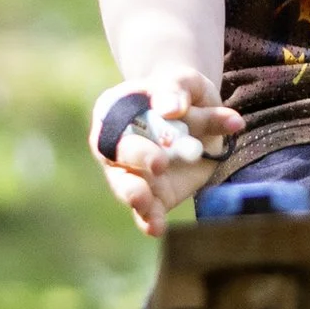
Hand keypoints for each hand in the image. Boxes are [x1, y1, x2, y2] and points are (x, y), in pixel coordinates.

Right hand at [92, 67, 244, 238]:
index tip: (161, 120)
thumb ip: (177, 88)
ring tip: (144, 203)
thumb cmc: (183, 93)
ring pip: (125, 187)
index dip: (129, 114)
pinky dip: (149, 220)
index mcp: (113, 110)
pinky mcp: (153, 196)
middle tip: (160, 163)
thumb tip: (172, 108)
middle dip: (136, 158)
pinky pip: (146, 212)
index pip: (110, 116)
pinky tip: (156, 227)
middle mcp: (115, 145)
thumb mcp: (184, 80)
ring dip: (134, 196)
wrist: (198, 115)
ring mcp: (132, 174)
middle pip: (115, 154)